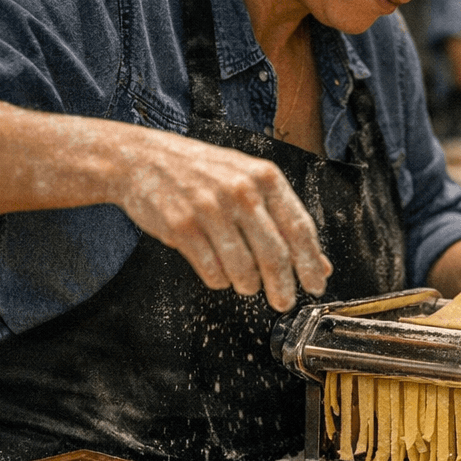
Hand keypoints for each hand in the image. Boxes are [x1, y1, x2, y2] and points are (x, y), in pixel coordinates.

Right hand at [115, 127, 331, 311]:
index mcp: (265, 177)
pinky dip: (220, 279)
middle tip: (284, 302)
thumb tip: (319, 262)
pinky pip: (212, 270)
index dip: (310, 263)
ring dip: (248, 285)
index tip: (316, 285)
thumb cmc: (203, 171)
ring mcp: (210, 208)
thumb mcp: (249, 182)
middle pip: (274, 254)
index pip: (299, 228)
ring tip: (247, 284)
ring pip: (243, 268)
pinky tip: (220, 272)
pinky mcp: (182, 226)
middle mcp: (240, 191)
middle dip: (283, 286)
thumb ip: (284, 218)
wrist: (142, 159)